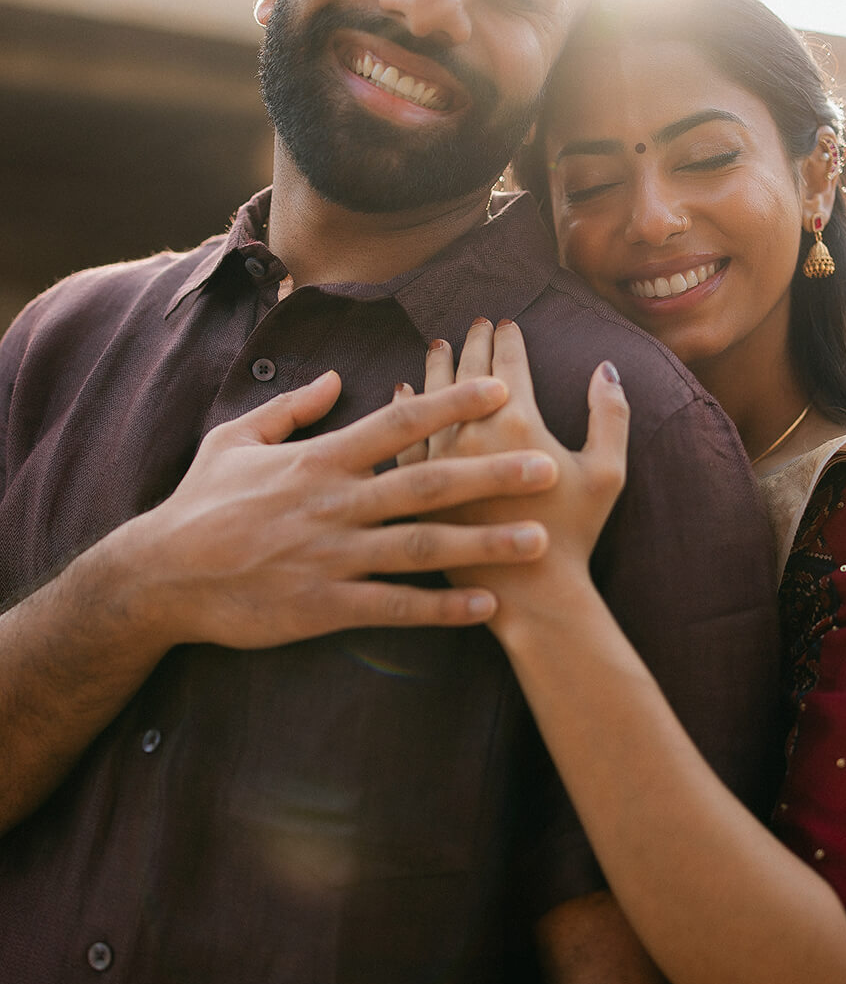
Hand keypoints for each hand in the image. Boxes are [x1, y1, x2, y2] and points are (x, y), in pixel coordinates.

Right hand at [111, 369, 561, 649]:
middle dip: (491, 474)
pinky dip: (441, 609)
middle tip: (548, 467)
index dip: (452, 405)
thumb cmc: (199, 503)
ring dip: (483, 543)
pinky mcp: (323, 606)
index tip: (501, 390)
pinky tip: (485, 607)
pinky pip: (393, 607)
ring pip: (421, 547)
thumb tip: (338, 375)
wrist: (160, 576)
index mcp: (318, 460)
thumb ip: (291, 407)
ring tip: (537, 540)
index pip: (398, 423)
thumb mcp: (235, 439)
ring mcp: (330, 557)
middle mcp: (333, 504)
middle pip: (426, 483)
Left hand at [398, 320, 629, 629]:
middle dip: (472, 344)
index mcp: (517, 424)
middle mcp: (471, 434)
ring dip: (436, 368)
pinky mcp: (415, 491)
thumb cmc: (574, 536)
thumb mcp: (607, 473)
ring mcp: (438, 462)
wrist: (529, 595)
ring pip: (430, 399)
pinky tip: (402, 391)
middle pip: (466, 374)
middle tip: (475, 324)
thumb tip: (606, 367)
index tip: (505, 322)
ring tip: (438, 345)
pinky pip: (404, 439)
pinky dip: (404, 411)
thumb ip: (611, 414)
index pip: (507, 364)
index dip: (507, 339)